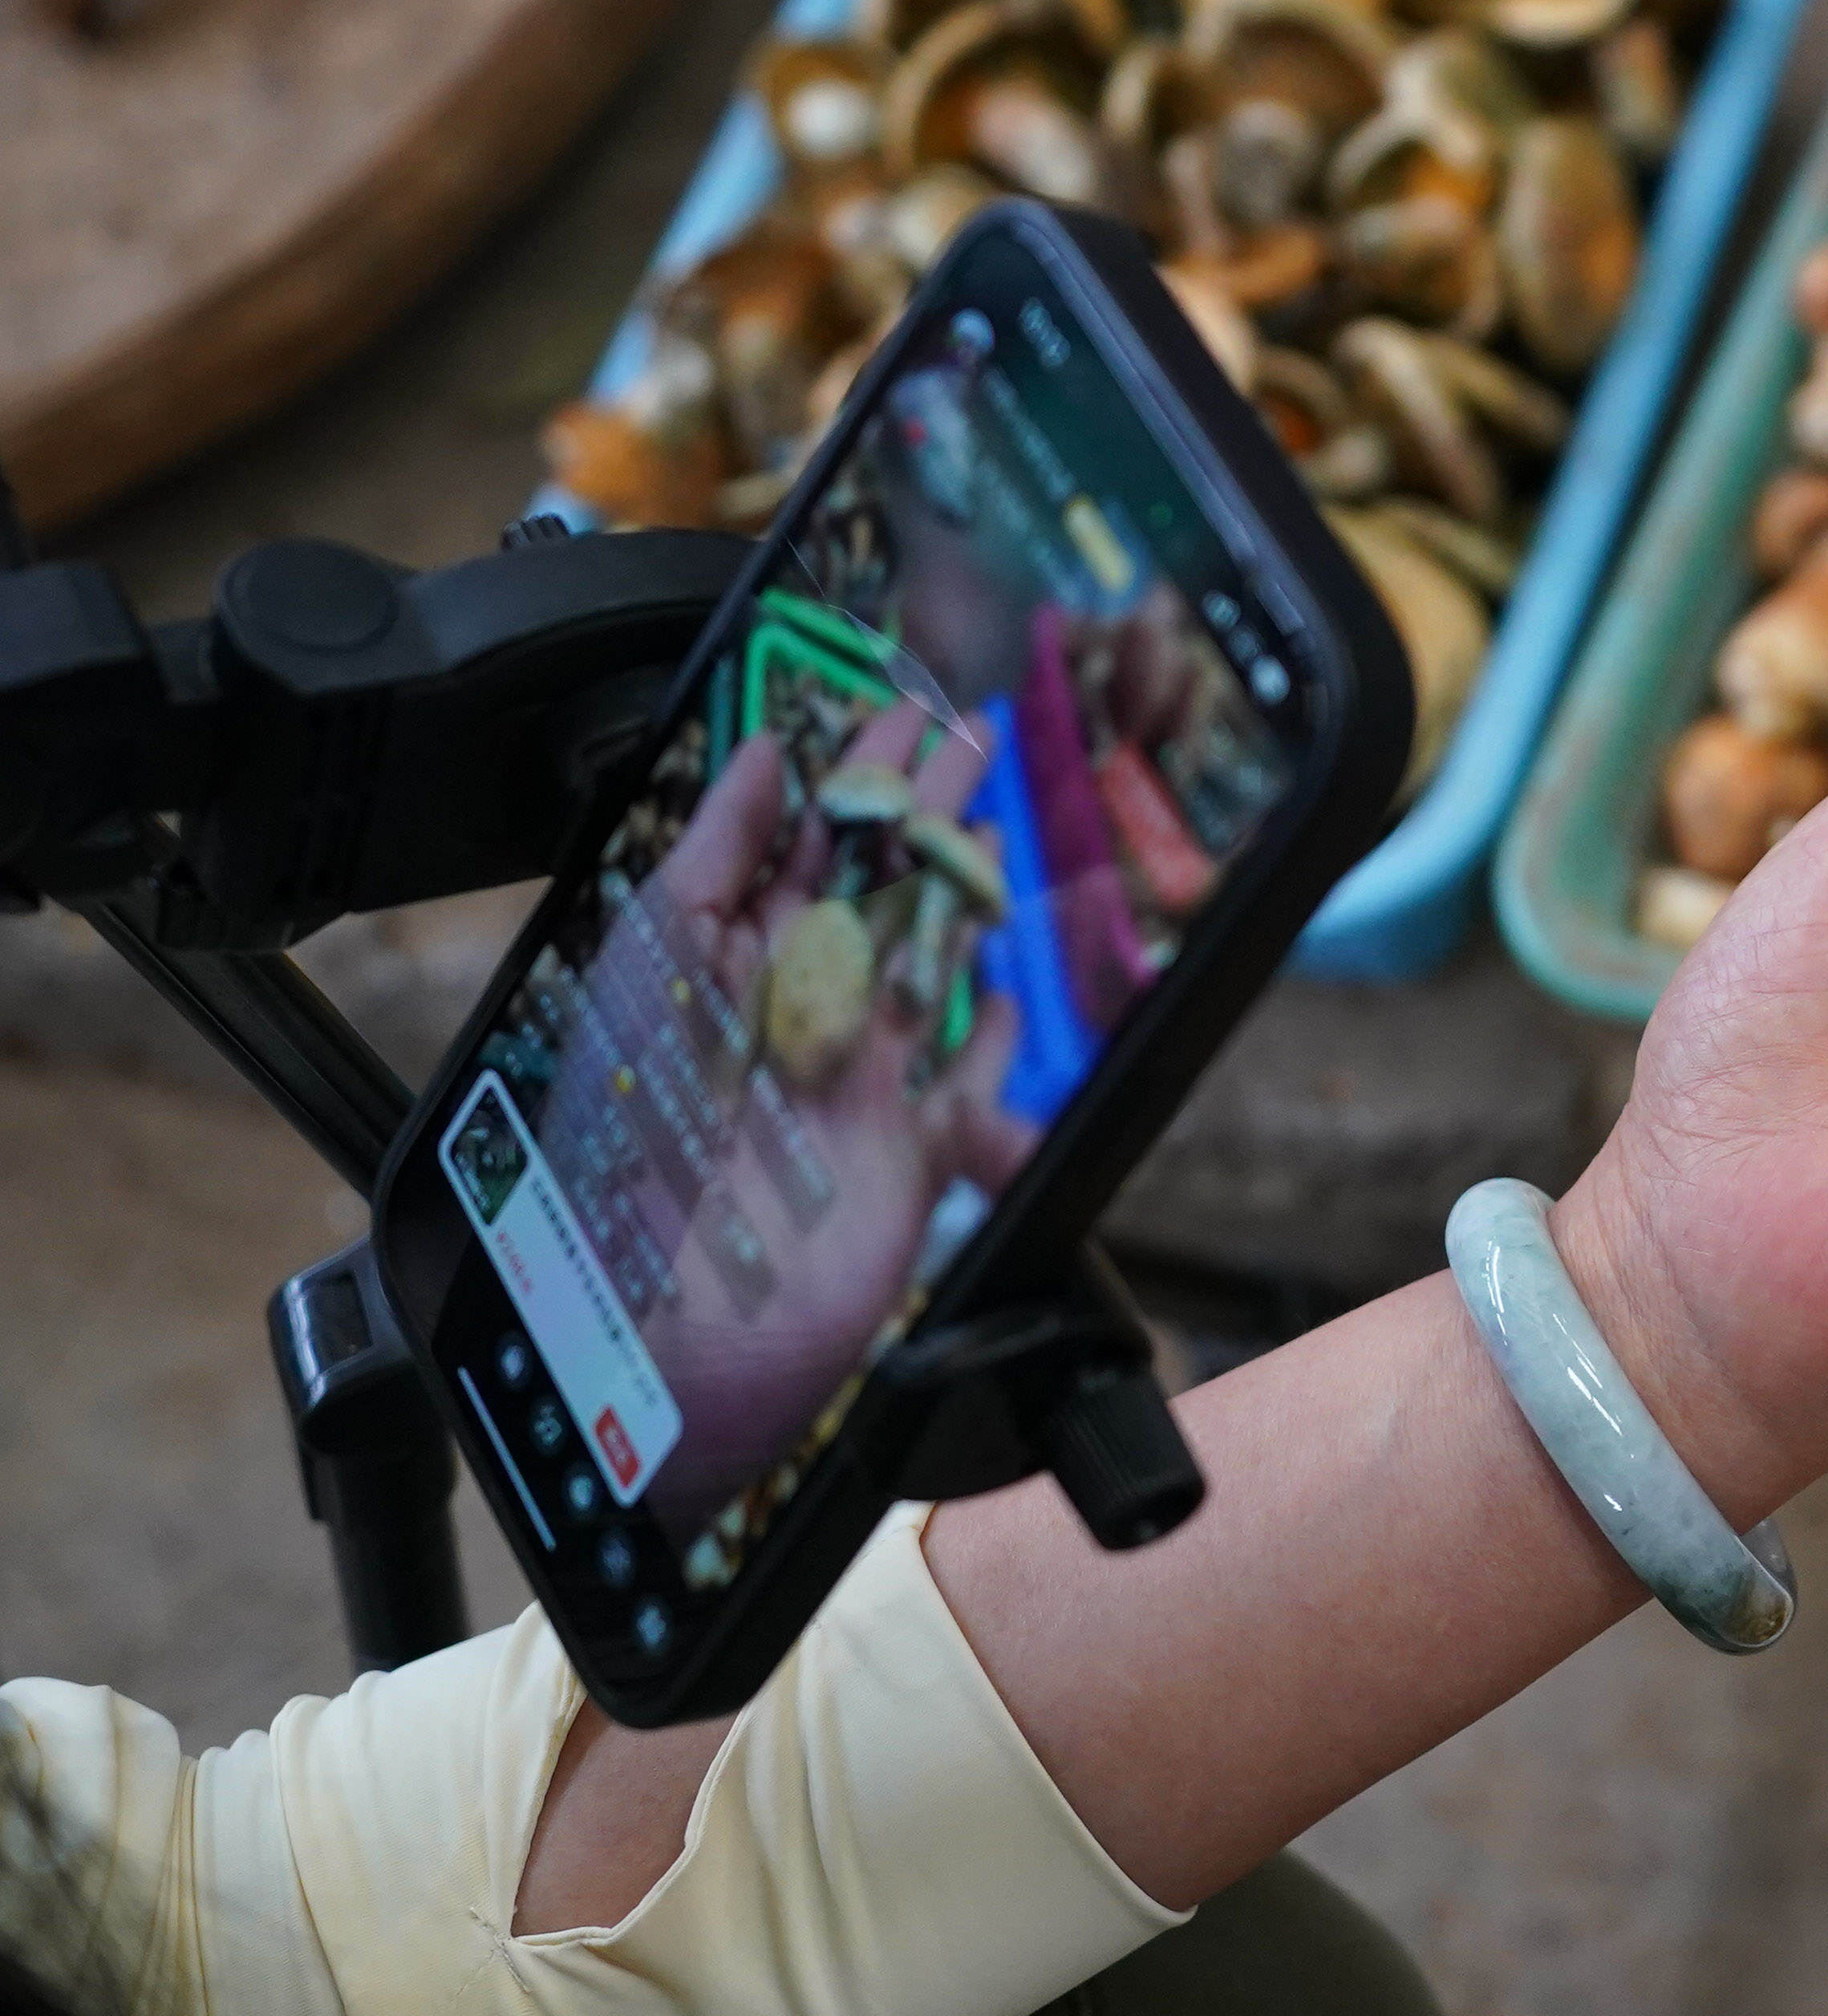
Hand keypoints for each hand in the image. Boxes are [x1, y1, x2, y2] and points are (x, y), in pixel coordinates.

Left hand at [629, 707, 1027, 1499]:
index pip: (799, 844)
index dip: (850, 774)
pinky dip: (990, 1034)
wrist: (676, 1310)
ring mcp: (858, 1075)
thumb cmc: (634, 1129)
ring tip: (995, 822)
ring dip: (962, 890)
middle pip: (874, 886)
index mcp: (723, 957)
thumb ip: (713, 851)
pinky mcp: (913, 1145)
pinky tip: (1005, 988)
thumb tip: (764, 750)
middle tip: (970, 727)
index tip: (894, 705)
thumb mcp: (654, 953)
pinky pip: (965, 1076)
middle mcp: (793, 1006)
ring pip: (925, 960)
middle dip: (922, 807)